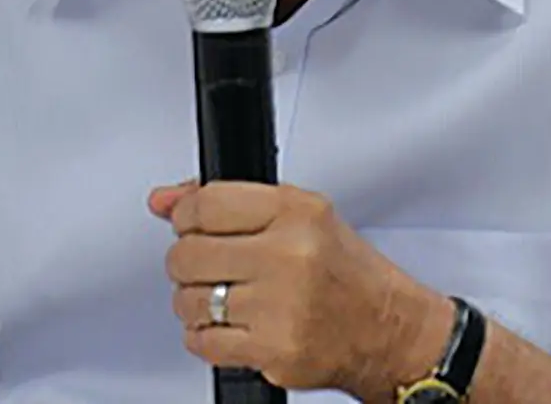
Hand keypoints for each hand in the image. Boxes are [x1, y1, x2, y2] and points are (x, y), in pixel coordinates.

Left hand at [149, 180, 453, 399]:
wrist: (387, 329)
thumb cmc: (344, 273)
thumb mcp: (301, 216)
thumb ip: (228, 202)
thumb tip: (163, 200)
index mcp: (296, 212)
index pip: (205, 204)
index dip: (187, 218)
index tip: (192, 227)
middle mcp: (289, 255)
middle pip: (187, 254)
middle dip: (187, 264)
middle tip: (209, 267)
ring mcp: (280, 305)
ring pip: (189, 301)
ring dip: (196, 304)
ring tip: (225, 300)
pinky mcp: (273, 349)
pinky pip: (203, 342)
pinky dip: (207, 337)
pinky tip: (231, 326)